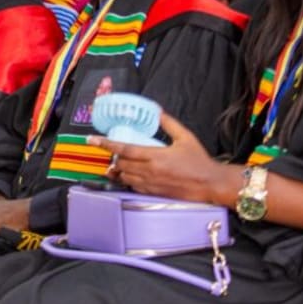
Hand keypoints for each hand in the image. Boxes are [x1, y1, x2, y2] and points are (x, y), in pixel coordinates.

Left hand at [97, 112, 227, 203]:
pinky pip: (133, 186)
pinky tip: (128, 175)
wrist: (211, 184)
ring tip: (117, 163)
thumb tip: (157, 110)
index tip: (92, 139)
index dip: (105, 144)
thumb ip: (168, 123)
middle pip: (120, 164)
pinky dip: (127, 180)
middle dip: (112, 157)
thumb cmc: (199, 161)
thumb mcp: (185, 137)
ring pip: (124, 177)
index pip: (123, 149)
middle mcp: (149, 171)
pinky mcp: (153, 193)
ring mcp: (150, 184)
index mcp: (155, 156)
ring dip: (118, 169)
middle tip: (110, 150)